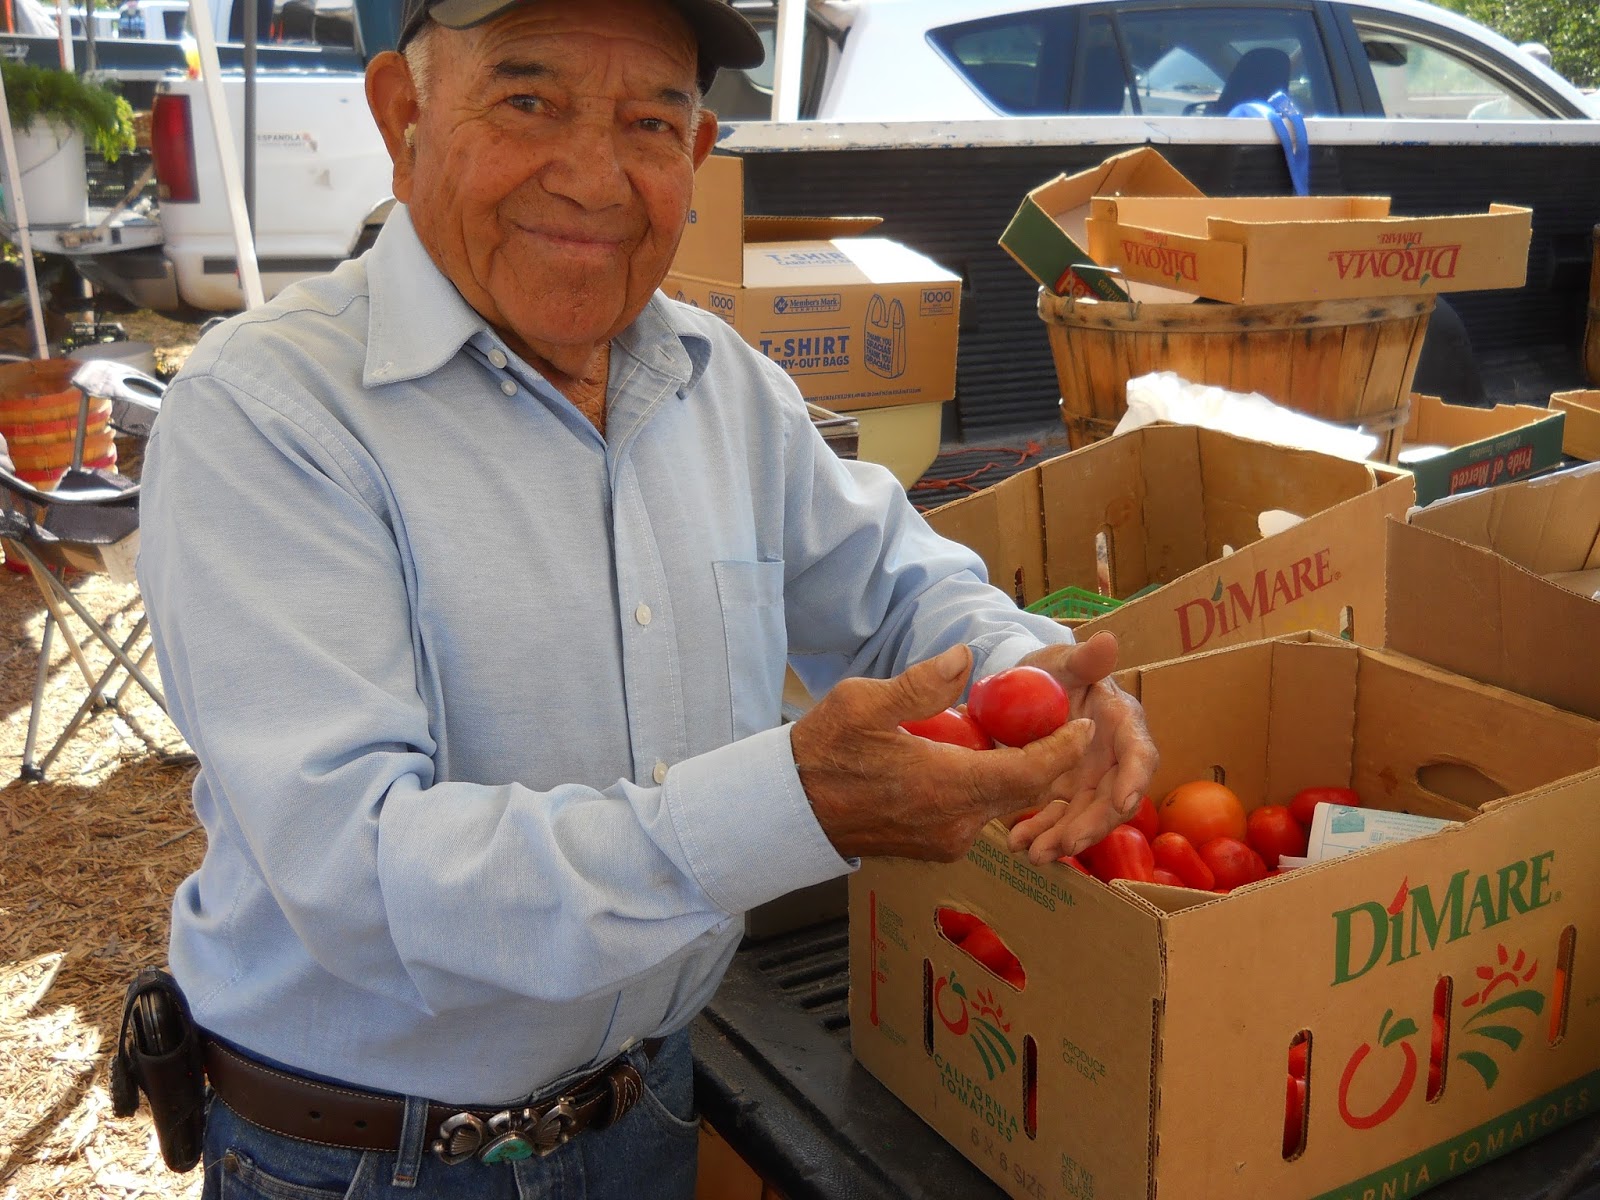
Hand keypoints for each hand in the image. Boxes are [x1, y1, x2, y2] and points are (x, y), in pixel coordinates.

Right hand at [791, 644, 1096, 861]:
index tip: (1083, 722)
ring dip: (1015, 770)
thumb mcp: (864, 703)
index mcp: (947, 787)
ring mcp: (945, 841)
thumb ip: (921, 683)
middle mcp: (955, 823)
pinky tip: (974, 757)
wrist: (790, 808)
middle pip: (1025, 791)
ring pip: (1001, 802)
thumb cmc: (823, 752)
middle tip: (1053, 718)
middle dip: (1046, 756)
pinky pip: (977, 813)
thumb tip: (966, 658)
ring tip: (1013, 731)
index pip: (1030, 773)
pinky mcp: (934, 847)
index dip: (1064, 749)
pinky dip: (988, 785)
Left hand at [1003, 631, 1160, 864]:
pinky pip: (1058, 820)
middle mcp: (1113, 758)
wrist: (1026, 691)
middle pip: (1113, 799)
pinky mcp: (1065, 796)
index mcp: (1122, 723)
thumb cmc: (1054, 671)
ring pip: (1085, 817)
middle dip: (1092, 825)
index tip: (1121, 803)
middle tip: (1065, 844)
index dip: (1133, 780)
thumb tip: (1108, 640)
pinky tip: (1018, 843)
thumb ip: (1085, 659)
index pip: (1139, 755)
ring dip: (1063, 838)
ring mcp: (1090, 780)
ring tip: (1034, 853)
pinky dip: (1041, 833)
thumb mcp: (1064, 662)